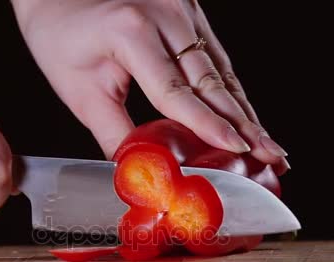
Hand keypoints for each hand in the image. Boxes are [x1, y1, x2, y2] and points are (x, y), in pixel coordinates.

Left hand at [11, 0, 288, 173]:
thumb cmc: (60, 37)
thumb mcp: (78, 91)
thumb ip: (114, 133)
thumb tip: (144, 171)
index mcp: (132, 32)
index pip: (177, 91)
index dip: (209, 124)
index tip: (239, 150)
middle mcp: (165, 14)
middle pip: (213, 81)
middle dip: (245, 124)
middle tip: (273, 156)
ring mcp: (181, 8)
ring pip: (222, 71)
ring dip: (246, 112)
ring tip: (269, 144)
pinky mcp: (188, 10)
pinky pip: (217, 57)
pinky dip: (233, 91)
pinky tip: (247, 116)